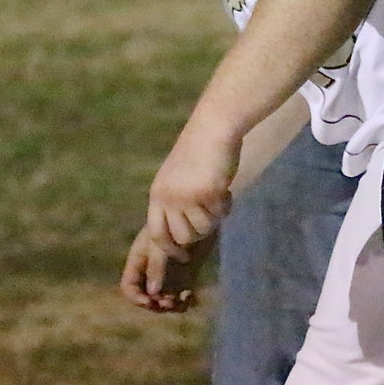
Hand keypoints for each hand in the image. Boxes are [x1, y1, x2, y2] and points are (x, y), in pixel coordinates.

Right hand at [119, 224, 211, 312]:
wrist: (202, 214)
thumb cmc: (177, 224)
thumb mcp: (162, 243)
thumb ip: (156, 267)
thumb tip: (153, 294)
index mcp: (140, 260)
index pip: (129, 286)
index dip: (136, 297)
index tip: (150, 301)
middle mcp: (153, 270)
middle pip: (147, 297)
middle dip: (157, 304)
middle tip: (171, 301)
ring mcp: (170, 273)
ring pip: (165, 300)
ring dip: (172, 305)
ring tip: (183, 300)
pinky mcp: (187, 275)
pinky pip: (182, 296)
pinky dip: (186, 301)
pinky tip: (193, 298)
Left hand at [146, 125, 238, 251]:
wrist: (213, 127)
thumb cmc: (199, 150)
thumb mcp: (178, 178)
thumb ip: (176, 202)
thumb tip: (184, 233)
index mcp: (157, 193)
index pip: (157, 234)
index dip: (169, 250)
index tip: (182, 257)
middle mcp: (168, 198)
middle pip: (182, 237)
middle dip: (199, 232)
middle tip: (211, 216)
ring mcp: (187, 197)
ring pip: (202, 229)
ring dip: (214, 219)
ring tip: (218, 198)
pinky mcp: (208, 193)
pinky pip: (220, 215)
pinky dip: (226, 206)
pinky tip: (226, 189)